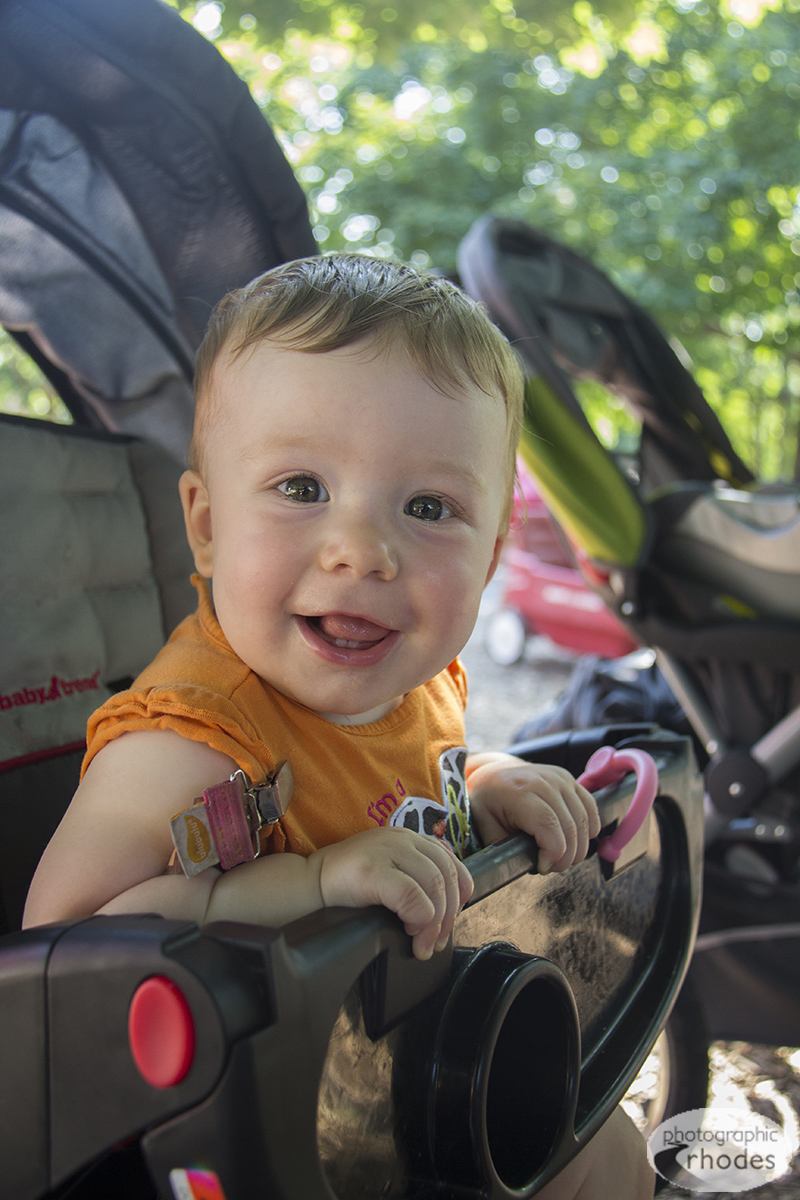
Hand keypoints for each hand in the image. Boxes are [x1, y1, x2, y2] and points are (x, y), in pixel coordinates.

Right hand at [311, 826, 473, 959]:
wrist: (308, 884)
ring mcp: (386, 850)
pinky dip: (418, 917)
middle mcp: (401, 839)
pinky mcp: (371, 869)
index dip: (458, 897)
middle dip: (448, 916)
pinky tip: (409, 930)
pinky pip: (411, 895)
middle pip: (446, 876)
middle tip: (435, 942)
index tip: (447, 922)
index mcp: (409, 839)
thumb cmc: (348, 886)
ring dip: (434, 923)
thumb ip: (416, 879)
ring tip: (421, 943)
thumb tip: (445, 912)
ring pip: (433, 885)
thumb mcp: (389, 873)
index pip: (452, 864)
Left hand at [466, 753, 600, 873]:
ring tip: (560, 857)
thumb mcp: (486, 827)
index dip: (552, 855)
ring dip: (578, 848)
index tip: (541, 867)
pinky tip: (576, 842)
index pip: (549, 827)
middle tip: (550, 866)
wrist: (493, 772)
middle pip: (570, 828)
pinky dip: (588, 830)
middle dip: (565, 858)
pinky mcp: (569, 779)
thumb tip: (528, 866)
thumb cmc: (487, 801)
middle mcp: (543, 781)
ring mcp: (559, 778)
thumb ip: (505, 850)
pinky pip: (590, 808)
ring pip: (584, 821)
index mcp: (519, 792)